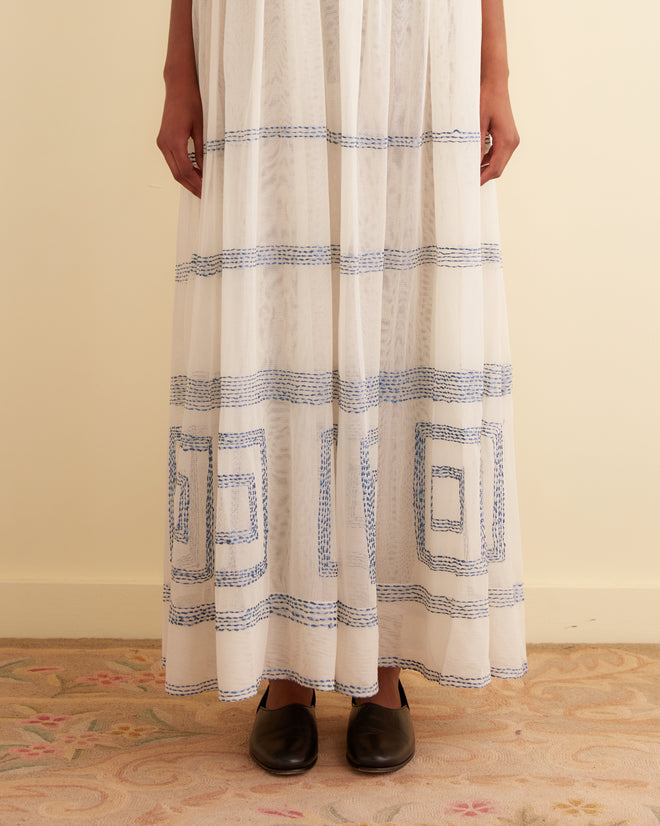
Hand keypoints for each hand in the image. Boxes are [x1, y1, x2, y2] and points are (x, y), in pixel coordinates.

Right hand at [157, 78, 203, 197]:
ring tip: (201, 187)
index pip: (185, 170)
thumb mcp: (201, 127)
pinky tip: (194, 174)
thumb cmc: (191, 102)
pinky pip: (172, 161)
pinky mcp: (163, 140)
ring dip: (187, 180)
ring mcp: (162, 142)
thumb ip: (201, 150)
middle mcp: (165, 144)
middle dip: (191, 186)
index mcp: (174, 141)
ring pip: (173, 169)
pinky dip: (182, 170)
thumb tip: (205, 169)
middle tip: (205, 195)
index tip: (206, 191)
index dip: (196, 184)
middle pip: (177, 174)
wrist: (178, 86)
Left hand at [479, 80, 519, 184]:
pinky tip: (476, 158)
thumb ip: (476, 146)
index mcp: (506, 140)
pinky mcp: (508, 136)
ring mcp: (512, 139)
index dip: (482, 178)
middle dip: (484, 175)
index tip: (470, 184)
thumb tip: (472, 165)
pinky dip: (488, 159)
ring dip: (485, 168)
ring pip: (499, 162)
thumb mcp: (477, 124)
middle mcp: (512, 142)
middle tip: (467, 180)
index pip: (494, 168)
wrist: (495, 84)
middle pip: (498, 168)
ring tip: (469, 170)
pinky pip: (499, 154)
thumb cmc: (486, 99)